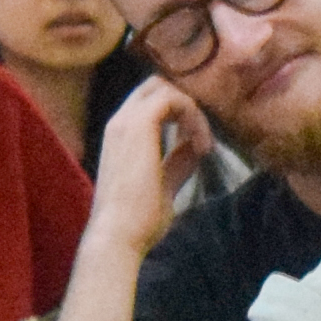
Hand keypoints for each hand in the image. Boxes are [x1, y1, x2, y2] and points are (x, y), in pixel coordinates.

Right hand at [85, 77, 210, 264]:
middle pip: (157, 84)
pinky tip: (201, 146)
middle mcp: (120, 121)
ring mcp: (125, 121)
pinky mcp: (138, 125)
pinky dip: (194, 116)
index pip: (151, 100)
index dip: (181, 111)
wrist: (117, 236)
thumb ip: (178, 161)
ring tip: (203, 145)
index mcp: (121, 135)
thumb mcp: (164, 185)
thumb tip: (195, 145)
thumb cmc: (138, 220)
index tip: (199, 144)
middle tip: (203, 134)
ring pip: (166, 87)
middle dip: (187, 102)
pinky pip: (173, 98)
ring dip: (194, 111)